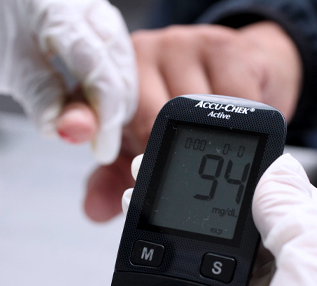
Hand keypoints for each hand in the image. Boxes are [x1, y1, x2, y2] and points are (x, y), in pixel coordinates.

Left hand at [84, 21, 302, 220]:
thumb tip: (95, 209)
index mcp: (113, 83)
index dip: (81, 120)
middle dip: (168, 155)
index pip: (90, 103)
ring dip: (212, 141)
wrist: (241, 75)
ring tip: (218, 148)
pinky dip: (240, 127)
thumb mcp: (143, 148)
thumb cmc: (183, 113)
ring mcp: (182, 45)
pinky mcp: (224, 46)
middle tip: (183, 178)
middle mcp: (140, 55)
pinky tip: (239, 130)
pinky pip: (232, 100)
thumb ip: (115, 180)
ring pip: (194, 112)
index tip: (75, 133)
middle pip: (149, 118)